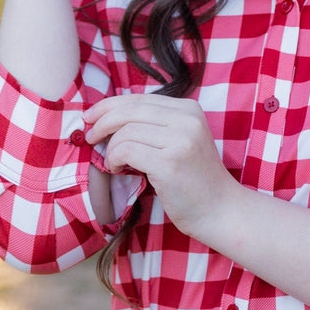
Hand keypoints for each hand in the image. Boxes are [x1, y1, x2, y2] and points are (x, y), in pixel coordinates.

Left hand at [83, 94, 238, 240]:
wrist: (219, 210)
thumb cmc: (194, 180)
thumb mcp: (181, 141)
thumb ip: (155, 125)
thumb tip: (109, 115)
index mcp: (189, 110)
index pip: (139, 99)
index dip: (109, 105)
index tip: (91, 117)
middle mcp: (187, 119)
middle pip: (129, 111)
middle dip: (102, 122)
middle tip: (90, 137)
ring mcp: (180, 140)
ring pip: (125, 132)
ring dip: (110, 148)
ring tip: (114, 163)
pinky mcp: (169, 162)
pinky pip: (126, 150)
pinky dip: (114, 159)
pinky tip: (118, 169)